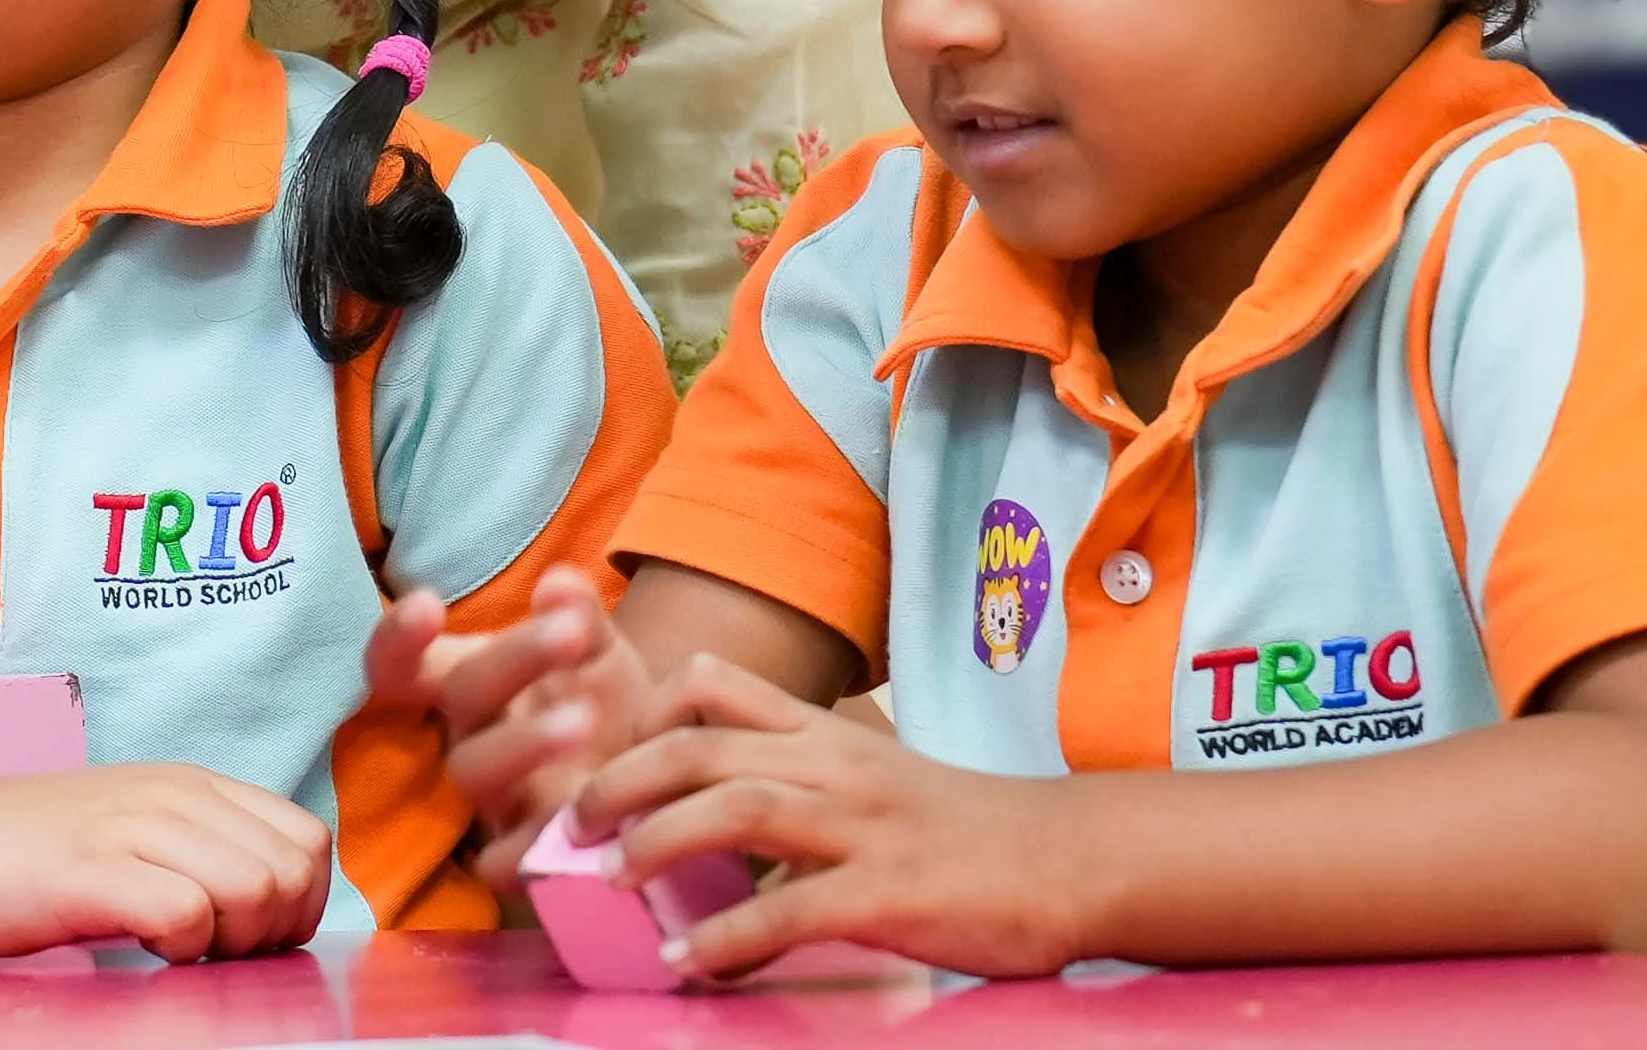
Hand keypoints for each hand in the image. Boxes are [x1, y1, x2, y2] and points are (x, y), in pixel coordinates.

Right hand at [0, 762, 334, 963]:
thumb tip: (276, 911)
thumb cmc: (27, 858)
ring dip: (228, 942)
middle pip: (294, 871)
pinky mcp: (89, 871)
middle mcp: (170, 794)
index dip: (298, 905)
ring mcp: (129, 827)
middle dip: (271, 930)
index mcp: (189, 784)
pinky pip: (188, 914)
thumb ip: (200, 850)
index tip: (244, 937)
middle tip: (209, 951)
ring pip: (256, 890)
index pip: (309, 840)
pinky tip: (140, 948)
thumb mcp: (130, 831)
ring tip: (173, 949)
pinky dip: (180, 949)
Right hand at [369, 566, 627, 896]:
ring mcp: (493, 799)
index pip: (403, 662)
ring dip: (524, 739)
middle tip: (570, 632)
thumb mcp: (602, 655)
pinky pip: (501, 861)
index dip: (398, 638)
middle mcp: (470, 737)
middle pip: (461, 695)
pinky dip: (532, 841)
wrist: (658, 787)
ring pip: (472, 770)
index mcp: (471, 682)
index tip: (427, 604)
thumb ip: (582, 617)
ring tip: (585, 716)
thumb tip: (561, 583)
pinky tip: (582, 817)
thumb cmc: (610, 709)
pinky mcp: (520, 857)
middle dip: (513, 658)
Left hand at [578, 652, 1083, 981]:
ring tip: (609, 882)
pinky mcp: (889, 893)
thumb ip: (803, 780)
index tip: (606, 753)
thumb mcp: (877, 777)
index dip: (642, 711)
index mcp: (828, 733)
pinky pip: (789, 910)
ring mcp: (863, 827)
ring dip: (657, 845)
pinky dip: (728, 940)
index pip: (714, 684)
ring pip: (734, 808)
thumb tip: (716, 817)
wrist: (1074, 859)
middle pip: (700, 746)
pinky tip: (691, 963)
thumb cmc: (970, 828)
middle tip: (573, 822)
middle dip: (620, 780)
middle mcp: (836, 766)